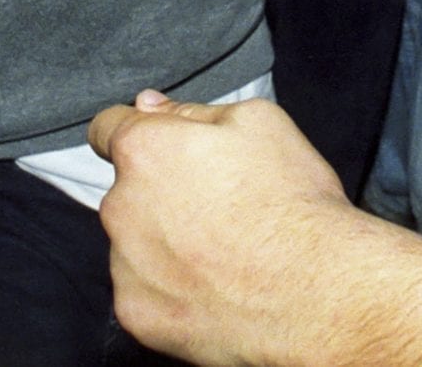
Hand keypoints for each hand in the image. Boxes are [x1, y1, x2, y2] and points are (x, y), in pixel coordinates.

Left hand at [92, 92, 354, 364]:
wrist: (314, 293)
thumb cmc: (291, 203)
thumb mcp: (259, 123)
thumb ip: (192, 111)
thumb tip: (150, 107)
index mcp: (145, 151)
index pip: (107, 128)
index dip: (137, 133)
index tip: (163, 150)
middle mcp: (120, 207)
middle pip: (127, 191)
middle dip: (160, 193)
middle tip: (218, 206)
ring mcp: (125, 267)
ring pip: (135, 244)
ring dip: (164, 243)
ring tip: (224, 252)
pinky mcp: (136, 315)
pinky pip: (144, 292)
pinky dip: (170, 290)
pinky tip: (214, 288)